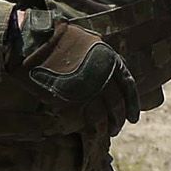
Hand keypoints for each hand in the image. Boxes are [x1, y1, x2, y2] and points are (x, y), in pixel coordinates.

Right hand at [14, 8, 139, 126]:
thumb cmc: (58, 37)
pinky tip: (89, 132)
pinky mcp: (72, 100)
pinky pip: (85, 119)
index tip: (133, 117)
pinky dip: (89, 127)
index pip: (128, 86)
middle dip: (119, 118)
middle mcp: (103, 76)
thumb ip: (99, 54)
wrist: (37, 41)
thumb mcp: (88, 40)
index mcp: (109, 60)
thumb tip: (106, 65)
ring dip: (107, 127)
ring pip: (103, 116)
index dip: (132, 104)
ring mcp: (88, 89)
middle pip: (117, 104)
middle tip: (118, 127)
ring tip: (107, 133)